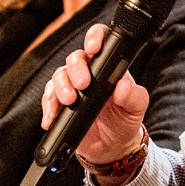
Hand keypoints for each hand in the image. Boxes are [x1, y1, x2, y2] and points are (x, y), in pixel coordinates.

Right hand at [41, 23, 149, 164]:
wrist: (112, 148)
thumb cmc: (125, 121)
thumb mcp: (136, 109)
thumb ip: (133, 96)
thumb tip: (123, 87)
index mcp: (108, 67)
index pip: (100, 41)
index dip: (94, 38)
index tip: (94, 49)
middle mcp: (88, 72)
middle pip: (75, 58)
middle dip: (76, 69)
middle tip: (83, 85)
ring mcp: (71, 87)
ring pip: (59, 75)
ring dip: (61, 87)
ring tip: (69, 102)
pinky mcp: (59, 103)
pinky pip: (48, 98)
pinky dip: (49, 106)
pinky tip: (52, 117)